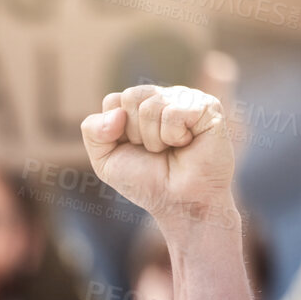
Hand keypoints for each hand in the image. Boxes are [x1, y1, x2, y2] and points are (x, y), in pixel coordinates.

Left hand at [82, 85, 236, 241]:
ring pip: (151, 105)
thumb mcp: (105, 160)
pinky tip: (186, 144)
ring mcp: (186, 99)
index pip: (113, 100)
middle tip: (154, 151)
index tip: (132, 149)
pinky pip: (174, 112)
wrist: (178, 202)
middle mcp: (164, 97)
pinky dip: (174, 136)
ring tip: (170, 149)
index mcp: (140, 105)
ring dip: (155, 139)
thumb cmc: (145, 181)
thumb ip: (93, 131)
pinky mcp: (207, 106)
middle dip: (135, 133)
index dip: (115, 132)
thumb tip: (117, 113)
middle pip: (131, 97)